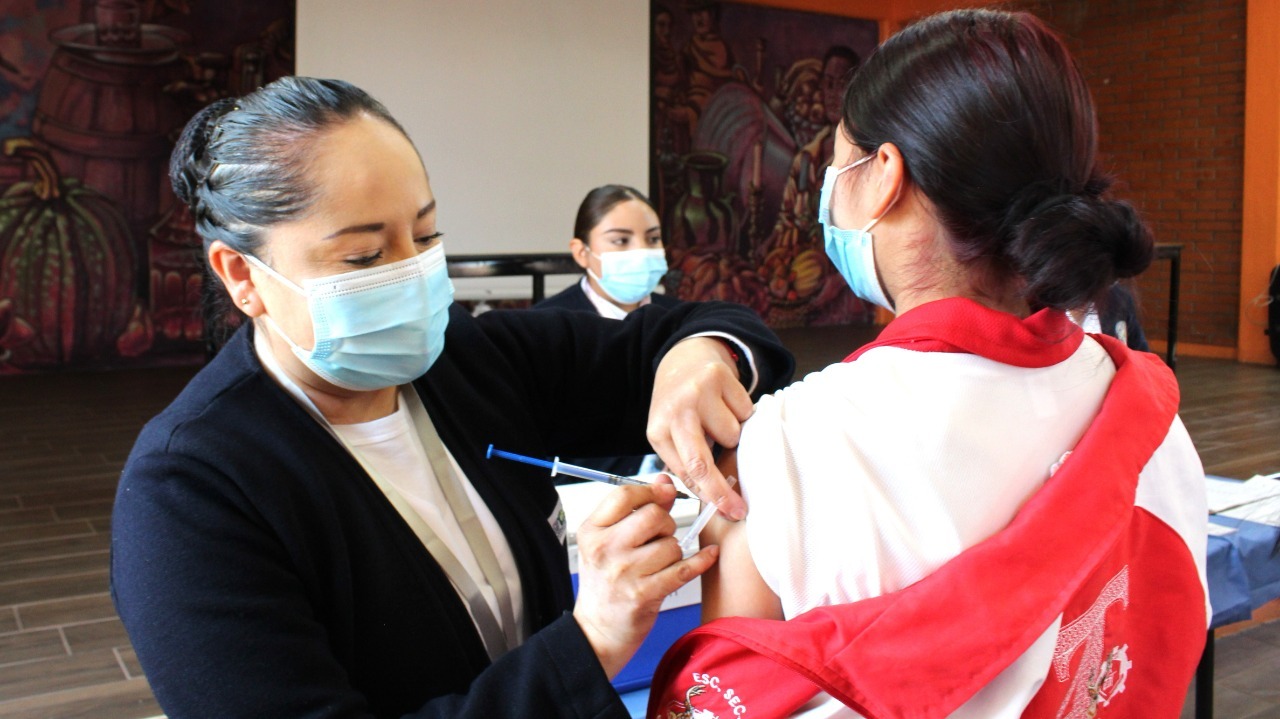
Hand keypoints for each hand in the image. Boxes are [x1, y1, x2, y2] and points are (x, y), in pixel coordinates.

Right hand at [572, 483, 717, 677]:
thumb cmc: (605, 584)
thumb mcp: (608, 542)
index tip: (663, 495)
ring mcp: (625, 573)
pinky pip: (684, 569)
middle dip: (665, 523)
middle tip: (659, 537)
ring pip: (671, 544)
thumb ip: (636, 510)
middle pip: (653, 515)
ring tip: (660, 562)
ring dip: (674, 551)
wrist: (597, 631)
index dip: (650, 491)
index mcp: (592, 531)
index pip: (624, 495)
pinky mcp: (646, 594)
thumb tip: (665, 481)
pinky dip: (701, 561)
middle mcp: (606, 549)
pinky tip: (708, 555)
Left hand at [647, 337, 753, 519]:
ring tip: (719, 421)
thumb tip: (712, 498)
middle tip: (739, 509)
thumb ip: (685, 463)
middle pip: (701, 464)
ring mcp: (696, 393)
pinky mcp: (718, 376)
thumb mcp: (670, 434)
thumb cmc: (678, 405)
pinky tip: (726, 404)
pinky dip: (742, 412)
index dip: (709, 496)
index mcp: (657, 430)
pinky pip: (745, 410)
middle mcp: (674, 411)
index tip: (728, 512)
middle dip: (722, 491)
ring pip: (732, 435)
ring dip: (733, 435)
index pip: (685, 473)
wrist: (683, 359)